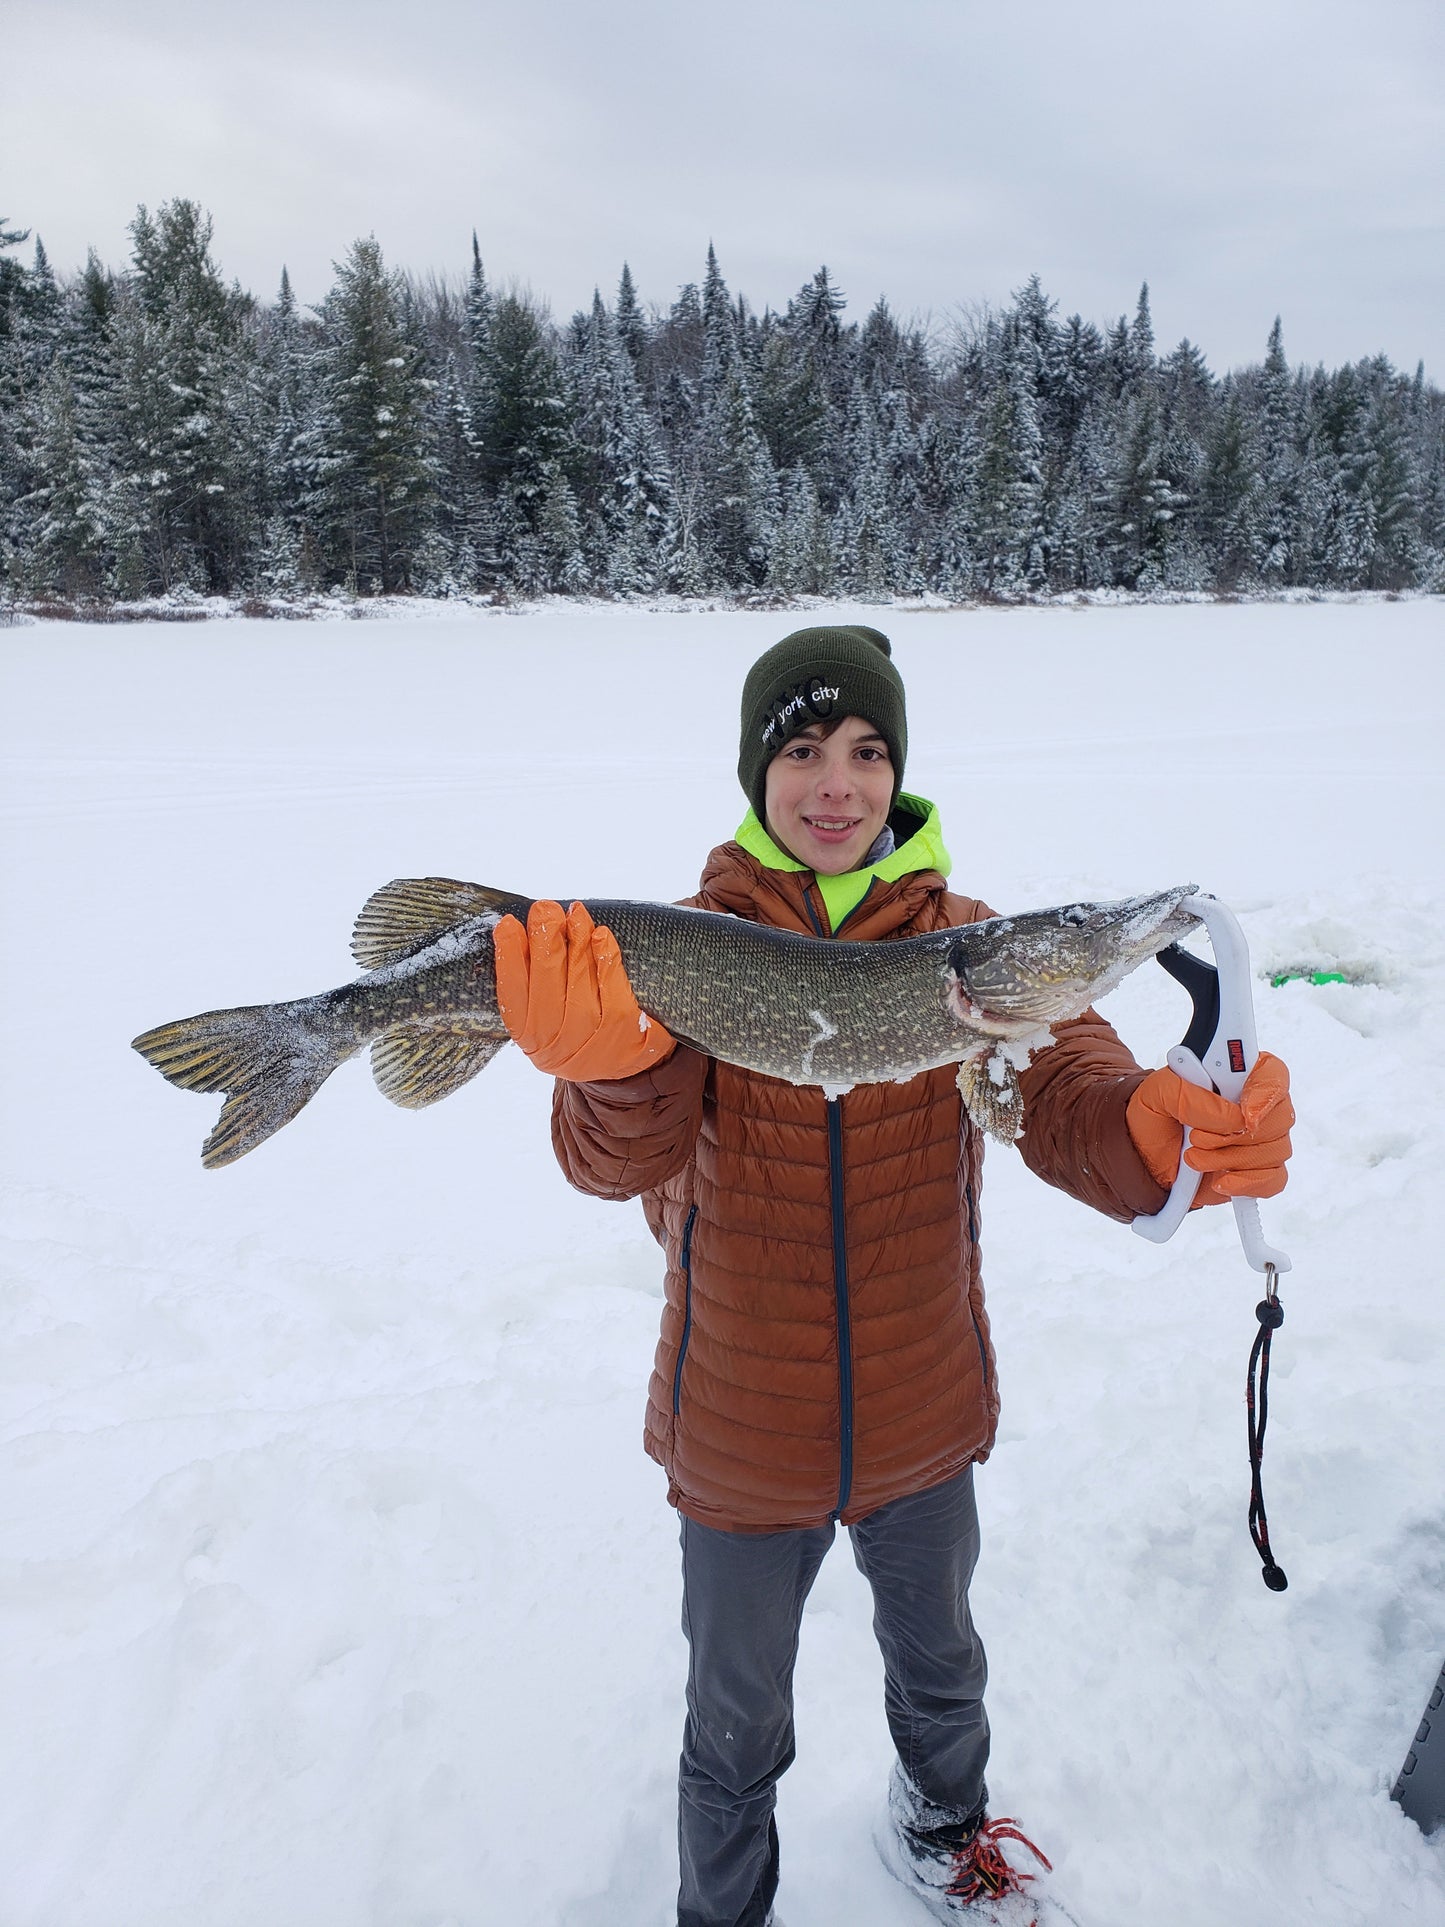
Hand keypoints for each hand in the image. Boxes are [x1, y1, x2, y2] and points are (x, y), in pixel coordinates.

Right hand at [493, 899, 675, 1080]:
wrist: (624, 1064)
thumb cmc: (579, 1030)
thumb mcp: (547, 1017)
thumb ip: (533, 983)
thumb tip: (522, 931)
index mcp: (528, 1035)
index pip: (511, 989)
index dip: (508, 954)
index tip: (508, 923)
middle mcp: (555, 1040)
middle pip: (545, 978)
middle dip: (544, 936)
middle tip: (545, 908)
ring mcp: (590, 1035)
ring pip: (578, 976)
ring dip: (575, 938)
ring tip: (574, 913)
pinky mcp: (623, 1028)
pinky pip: (610, 984)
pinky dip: (604, 955)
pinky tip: (600, 934)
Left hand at [1126, 1052, 1293, 1206]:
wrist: (1142, 1151)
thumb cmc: (1155, 1112)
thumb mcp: (1160, 1092)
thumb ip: (1192, 1096)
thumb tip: (1231, 1117)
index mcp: (1239, 1074)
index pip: (1273, 1074)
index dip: (1265, 1095)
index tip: (1245, 1116)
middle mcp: (1256, 1104)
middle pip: (1279, 1119)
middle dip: (1235, 1136)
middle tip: (1196, 1138)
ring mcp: (1260, 1139)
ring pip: (1275, 1151)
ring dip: (1230, 1159)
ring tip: (1193, 1158)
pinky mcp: (1256, 1170)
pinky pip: (1274, 1180)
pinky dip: (1247, 1183)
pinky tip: (1221, 1181)